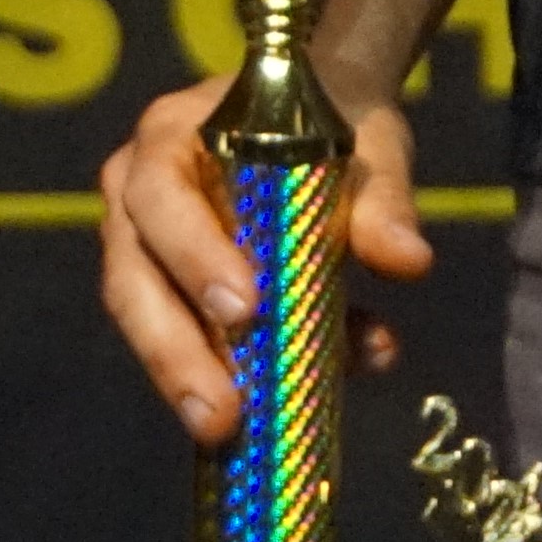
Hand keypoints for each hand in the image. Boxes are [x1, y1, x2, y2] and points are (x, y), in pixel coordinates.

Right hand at [93, 72, 434, 446]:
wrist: (327, 109)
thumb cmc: (334, 116)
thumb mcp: (367, 145)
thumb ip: (382, 201)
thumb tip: (408, 261)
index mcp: (170, 138)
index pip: (162, 198)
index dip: (194, 256)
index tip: (245, 310)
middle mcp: (136, 193)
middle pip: (133, 280)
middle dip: (176, 353)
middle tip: (223, 416)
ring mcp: (145, 246)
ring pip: (149, 321)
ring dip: (196, 378)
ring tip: (240, 432)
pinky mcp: (173, 291)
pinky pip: (195, 340)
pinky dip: (253, 371)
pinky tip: (332, 382)